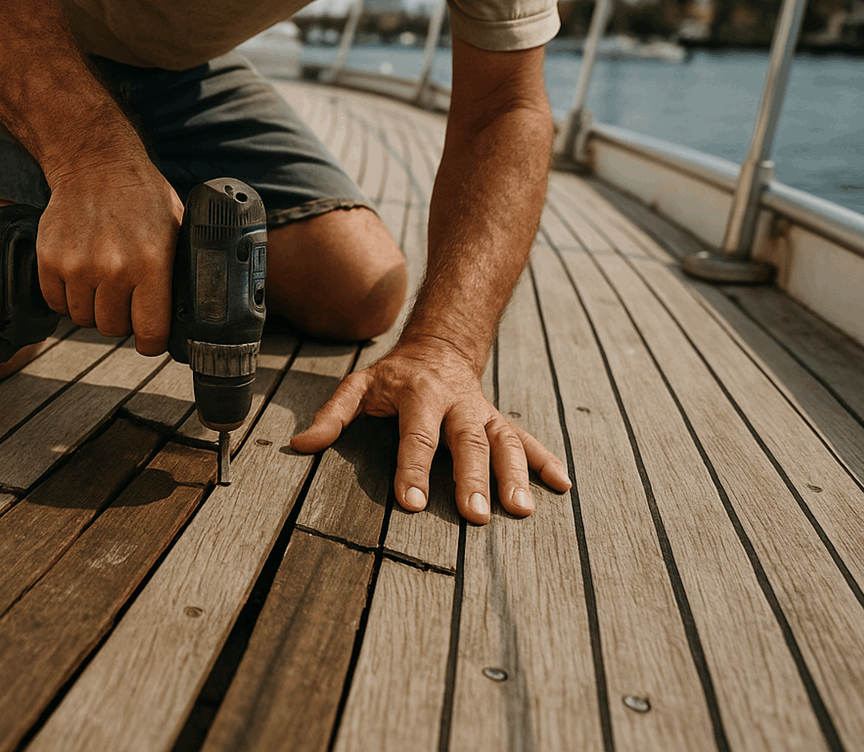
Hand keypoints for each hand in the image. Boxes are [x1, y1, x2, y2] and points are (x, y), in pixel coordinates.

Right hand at [37, 153, 183, 355]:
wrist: (95, 164)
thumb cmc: (140, 196)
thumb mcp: (175, 229)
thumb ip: (178, 270)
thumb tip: (187, 309)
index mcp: (151, 263)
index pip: (150, 332)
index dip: (152, 340)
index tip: (150, 336)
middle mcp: (113, 268)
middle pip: (113, 329)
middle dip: (121, 319)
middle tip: (125, 297)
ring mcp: (77, 266)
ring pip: (83, 319)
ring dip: (93, 307)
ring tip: (102, 281)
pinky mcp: (49, 261)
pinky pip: (56, 303)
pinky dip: (67, 296)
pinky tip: (80, 274)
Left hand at [289, 338, 570, 523]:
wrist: (439, 346)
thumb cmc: (392, 376)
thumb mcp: (358, 386)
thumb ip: (332, 416)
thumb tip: (301, 446)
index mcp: (419, 394)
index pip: (416, 436)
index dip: (413, 469)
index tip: (413, 503)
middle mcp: (456, 403)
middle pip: (467, 442)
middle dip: (473, 479)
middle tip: (475, 516)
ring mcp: (483, 412)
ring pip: (504, 442)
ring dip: (516, 475)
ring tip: (520, 510)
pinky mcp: (501, 421)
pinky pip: (528, 439)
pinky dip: (546, 461)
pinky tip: (562, 485)